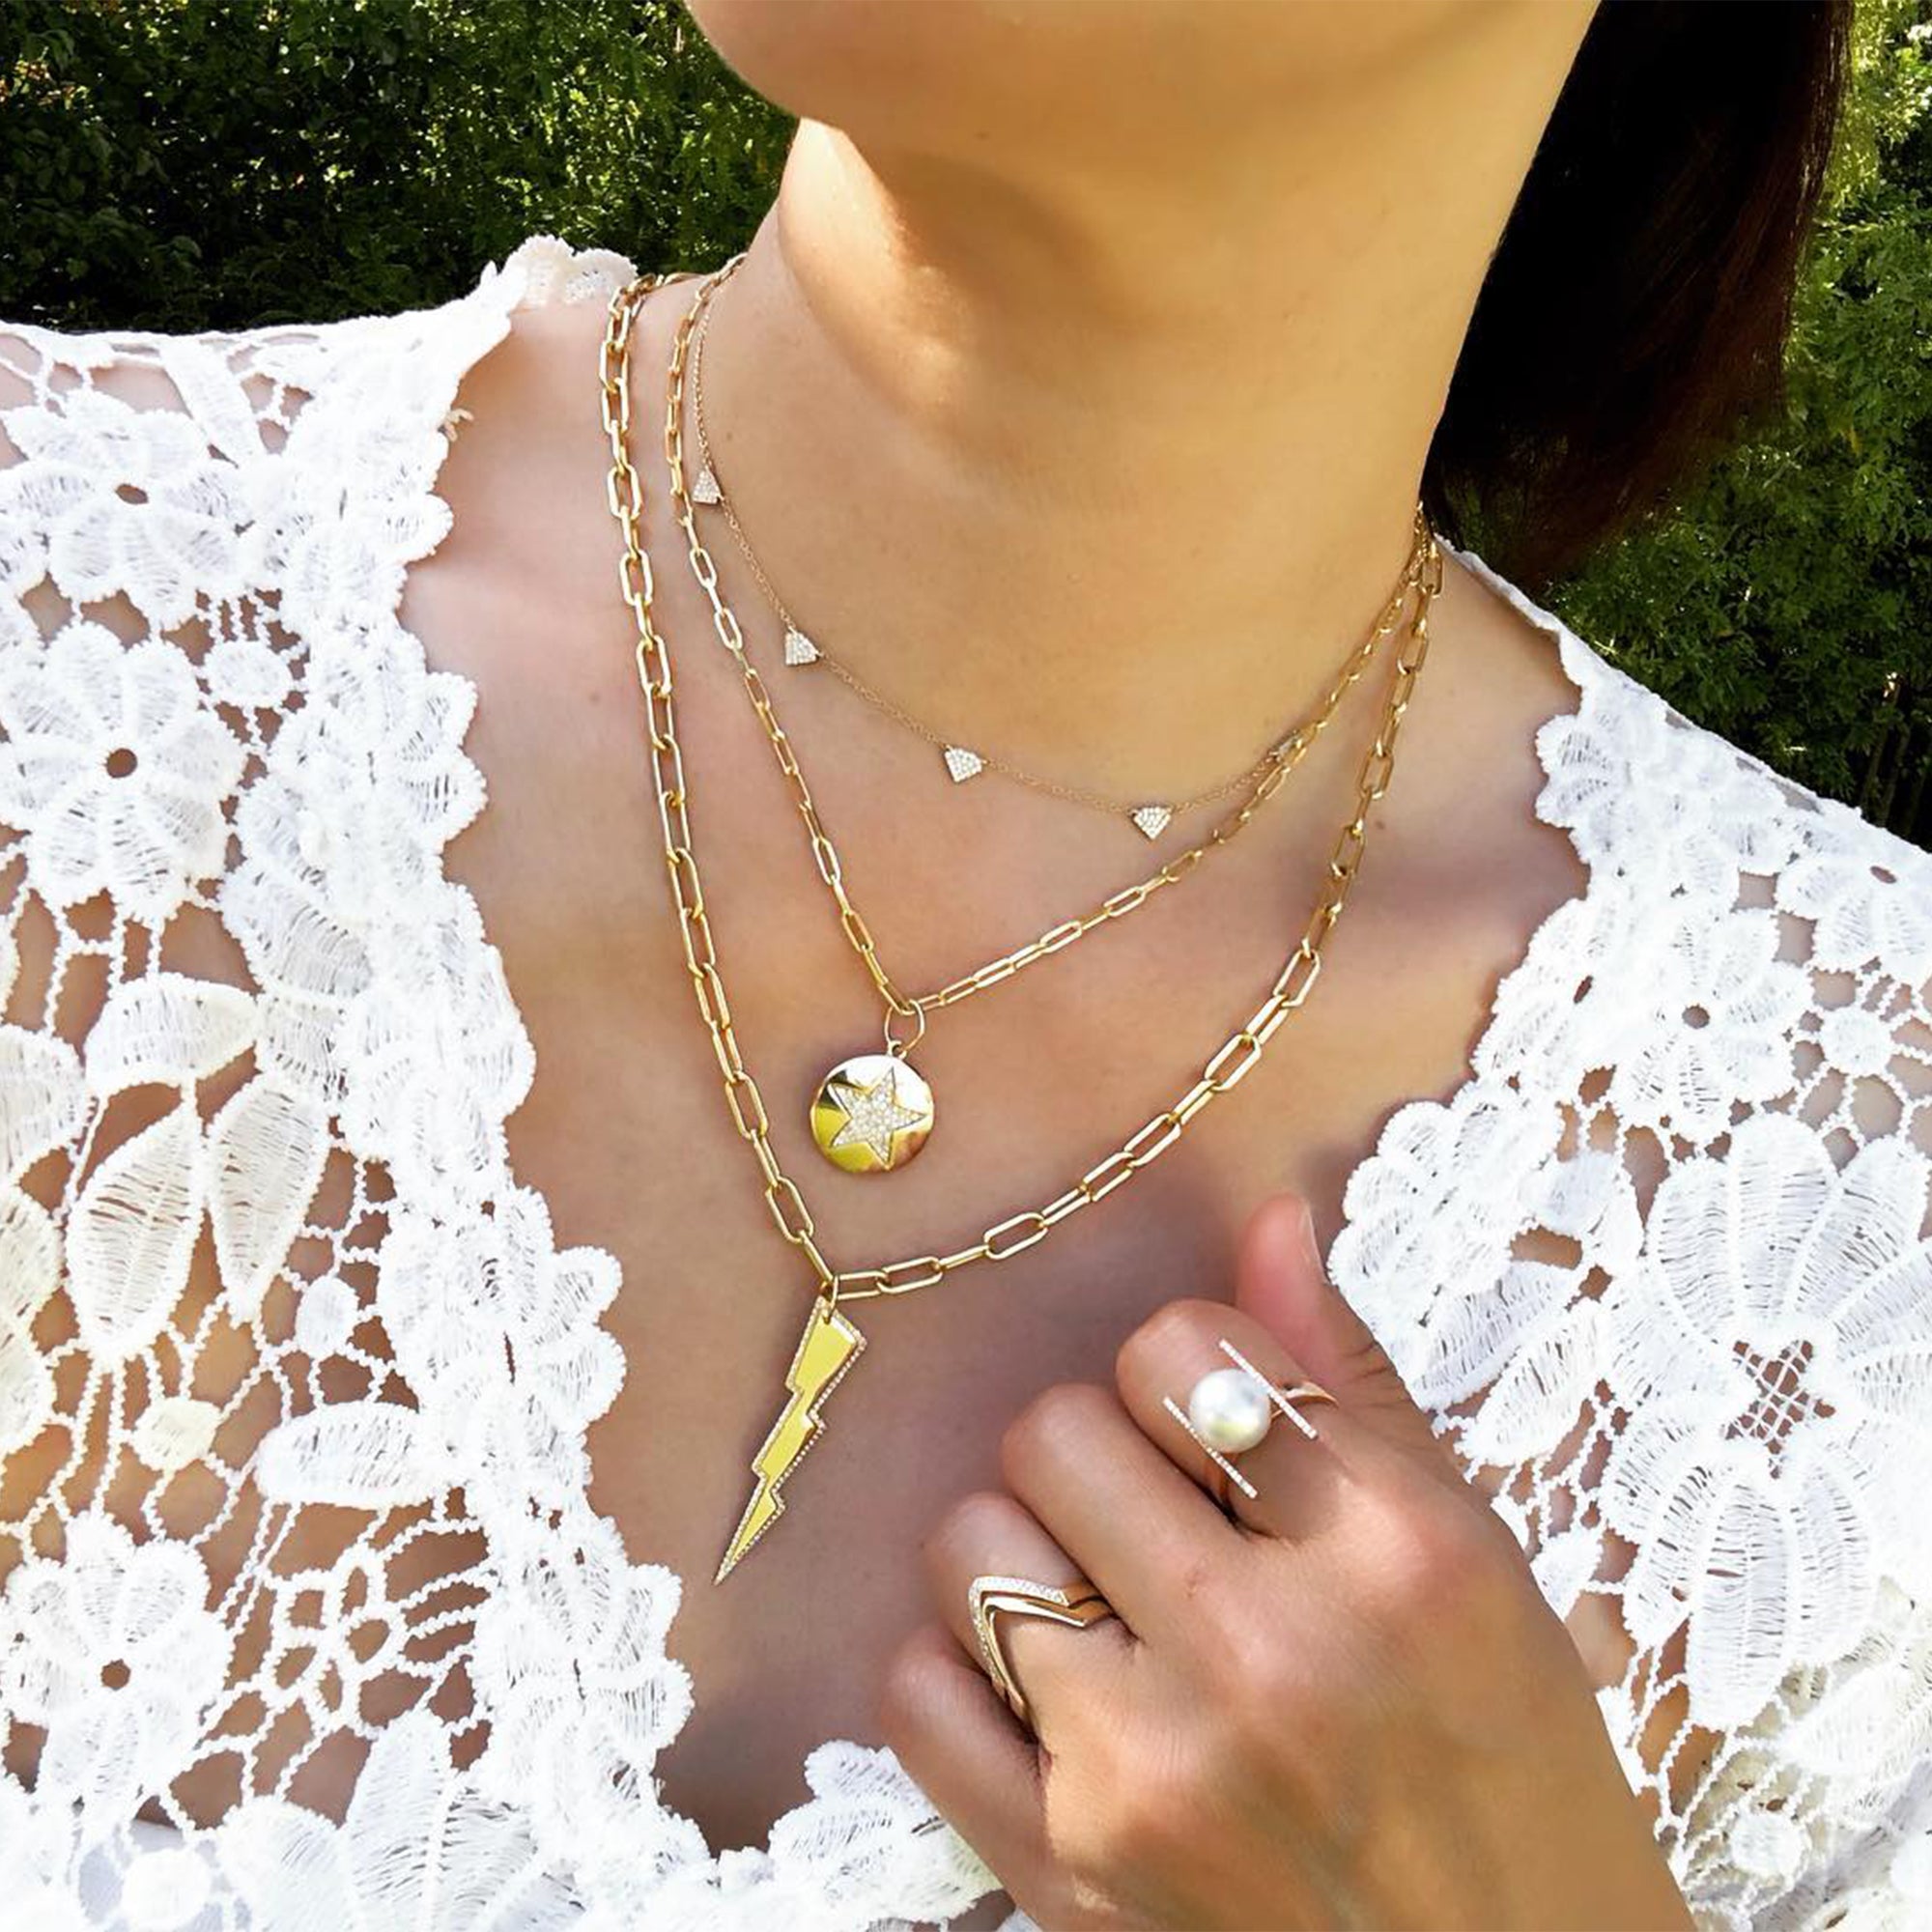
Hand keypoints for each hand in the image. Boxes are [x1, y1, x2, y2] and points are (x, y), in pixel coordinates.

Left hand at [880, 1194, 1694, 1930]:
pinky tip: (1045, 1693)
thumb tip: (1267, 1221)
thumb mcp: (1477, 1561)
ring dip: (1028, 1555)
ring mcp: (1149, 1776)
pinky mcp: (1065, 1875)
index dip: (1187, 1374)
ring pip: (971, 1545)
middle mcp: (1263, 1657)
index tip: (1222, 1435)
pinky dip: (961, 1675)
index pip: (1177, 1347)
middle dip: (1102, 1454)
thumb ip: (1353, 1384)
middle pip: (1054, 1431)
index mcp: (1389, 1557)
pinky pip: (915, 1695)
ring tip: (1108, 1607)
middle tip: (1164, 1522)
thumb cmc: (1510, 1770)